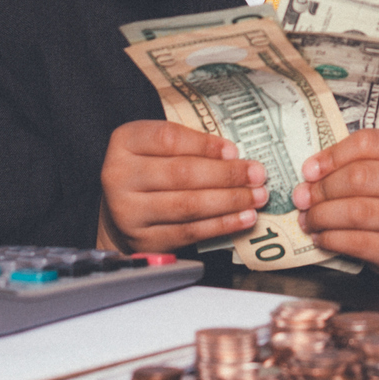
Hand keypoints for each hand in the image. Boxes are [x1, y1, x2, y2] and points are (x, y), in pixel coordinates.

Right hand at [99, 120, 269, 253]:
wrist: (120, 208)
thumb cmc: (149, 168)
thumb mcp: (158, 145)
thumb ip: (188, 145)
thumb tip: (233, 158)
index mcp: (125, 142)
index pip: (167, 139)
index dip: (205, 145)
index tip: (234, 150)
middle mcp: (120, 176)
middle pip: (181, 174)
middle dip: (226, 175)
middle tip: (258, 174)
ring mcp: (129, 212)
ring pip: (187, 206)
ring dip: (230, 201)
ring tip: (257, 196)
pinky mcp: (144, 240)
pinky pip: (189, 232)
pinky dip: (222, 225)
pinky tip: (243, 217)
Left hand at [293, 129, 378, 272]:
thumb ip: (354, 163)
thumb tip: (310, 174)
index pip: (368, 142)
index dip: (333, 155)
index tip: (309, 170)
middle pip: (359, 177)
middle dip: (322, 189)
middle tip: (302, 199)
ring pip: (357, 212)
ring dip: (322, 216)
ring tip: (308, 219)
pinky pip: (359, 243)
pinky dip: (332, 239)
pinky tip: (322, 237)